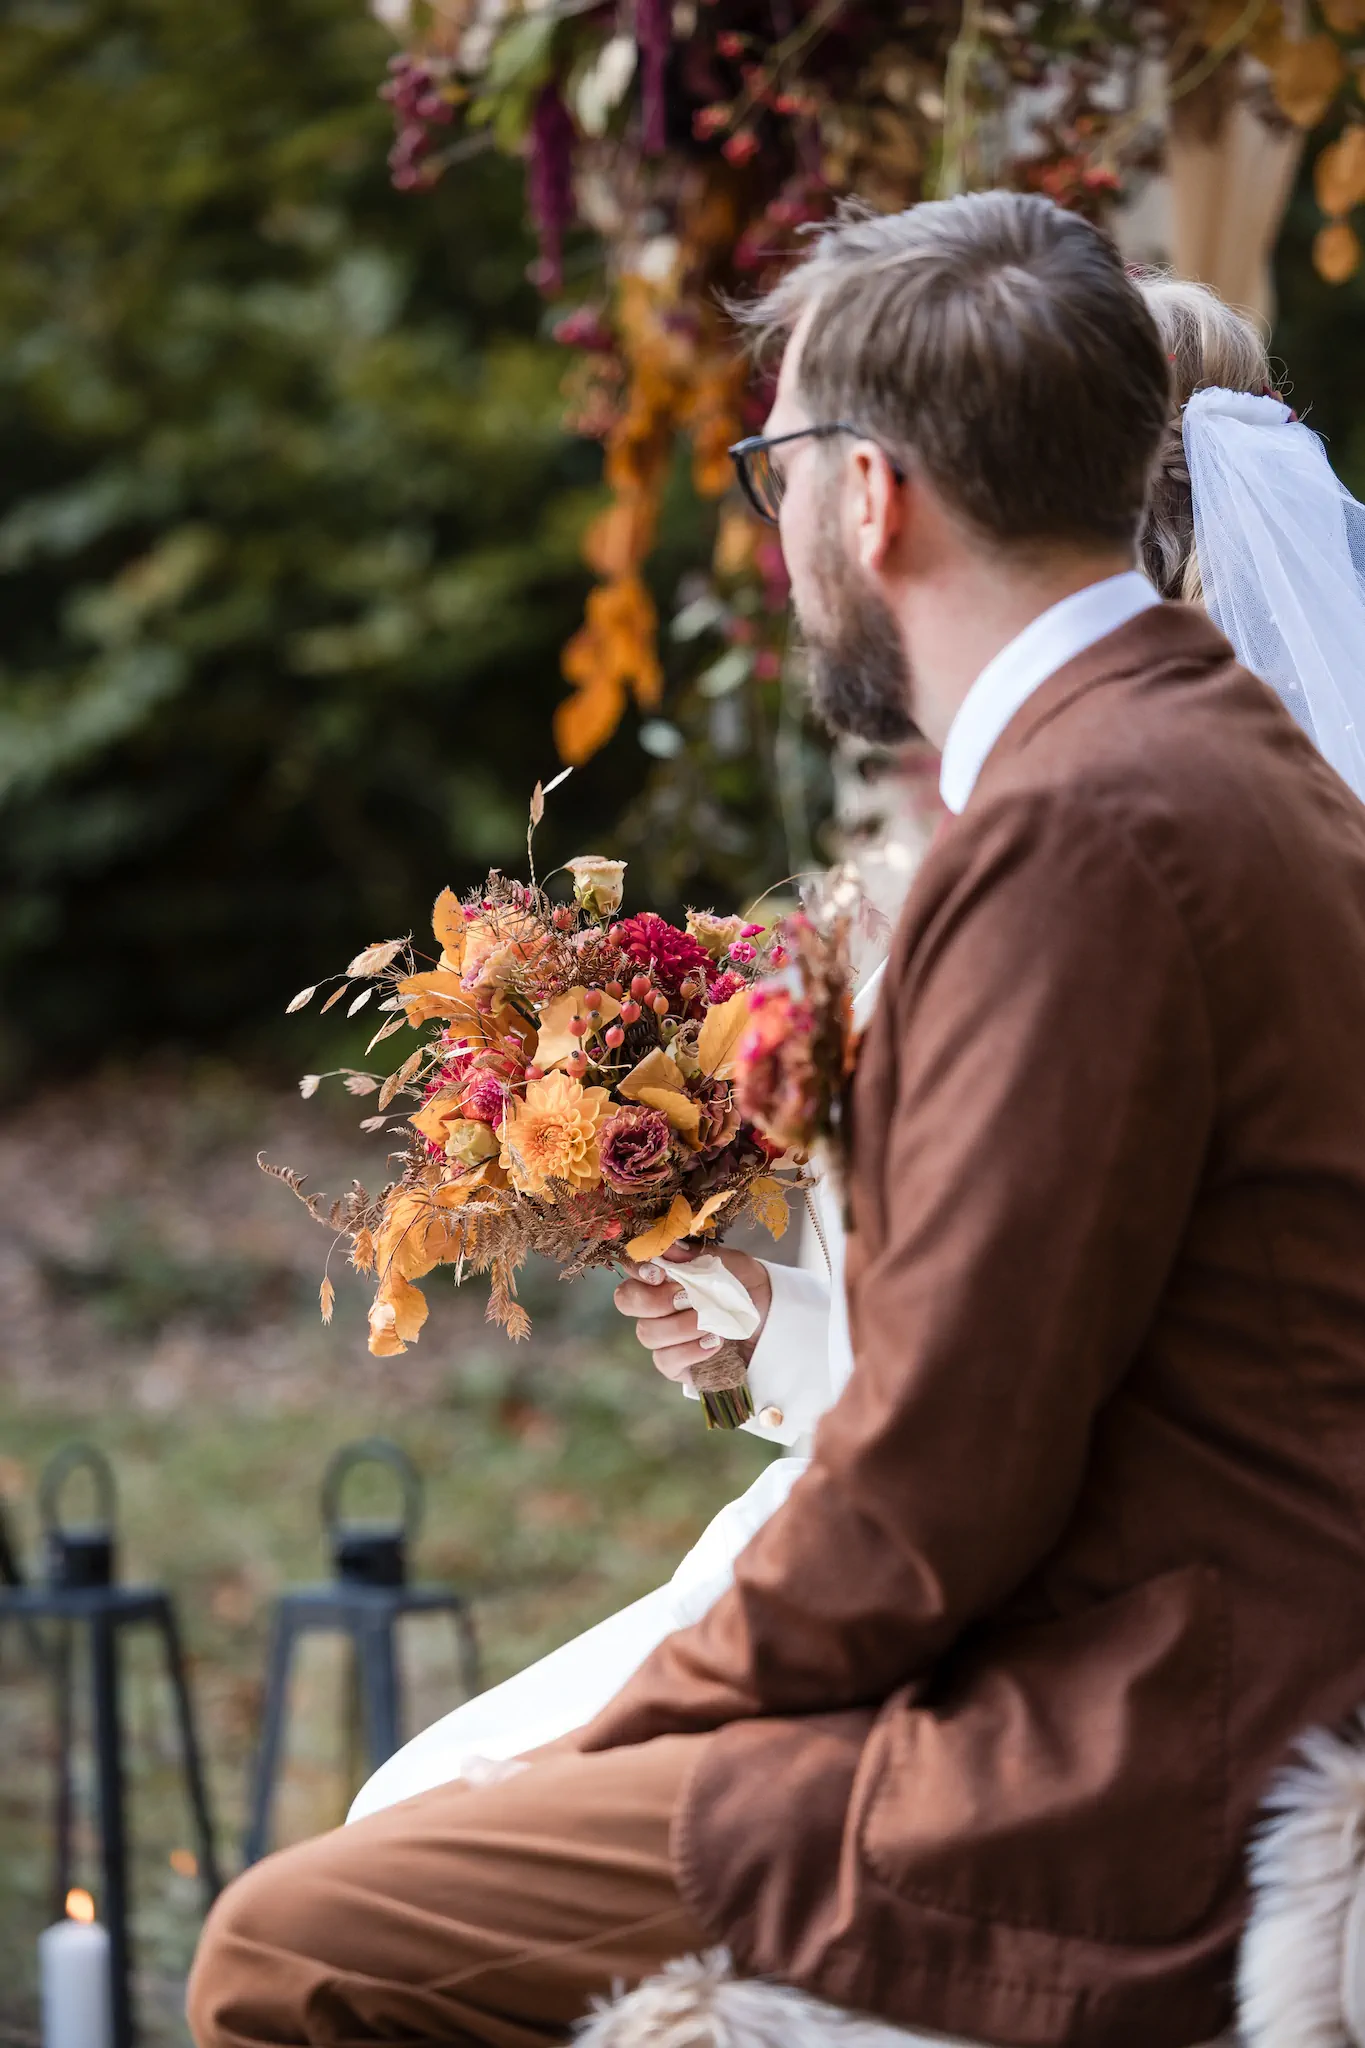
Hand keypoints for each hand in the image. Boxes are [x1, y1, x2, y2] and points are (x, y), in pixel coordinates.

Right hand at [612, 1243, 772, 1388]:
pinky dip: (689, 1351)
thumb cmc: (745, 1287)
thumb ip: (698, 1256)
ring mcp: (661, 1335)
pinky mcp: (674, 1364)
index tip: (660, 1272)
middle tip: (688, 1298)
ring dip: (680, 1326)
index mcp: (662, 1274)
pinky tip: (714, 1342)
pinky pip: (665, 1360)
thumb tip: (669, 1248)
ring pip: (647, 1332)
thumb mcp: (731, 1264)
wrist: (772, 1320)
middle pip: (626, 1300)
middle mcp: (653, 1304)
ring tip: (711, 1323)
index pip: (631, 1266)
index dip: (638, 1269)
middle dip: (654, 1299)